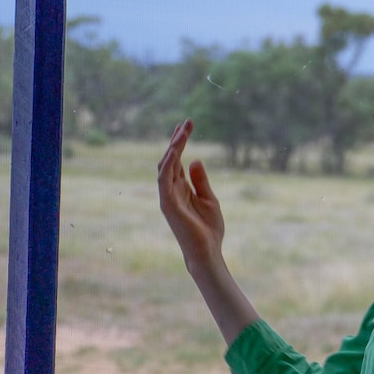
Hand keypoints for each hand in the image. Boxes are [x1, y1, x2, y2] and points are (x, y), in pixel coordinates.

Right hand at [158, 119, 224, 267]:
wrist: (207, 252)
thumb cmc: (208, 230)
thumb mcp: (209, 199)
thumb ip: (201, 181)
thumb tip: (194, 160)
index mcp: (181, 189)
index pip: (177, 161)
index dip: (180, 143)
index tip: (186, 126)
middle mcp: (171, 191)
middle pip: (170, 160)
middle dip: (176, 140)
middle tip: (186, 122)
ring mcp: (167, 197)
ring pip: (166, 166)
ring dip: (173, 148)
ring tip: (182, 131)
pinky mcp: (168, 204)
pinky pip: (164, 180)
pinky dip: (168, 165)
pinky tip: (174, 151)